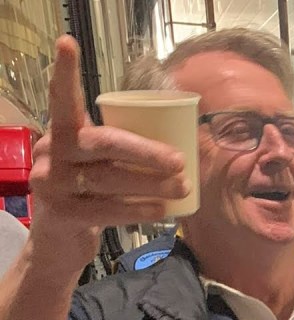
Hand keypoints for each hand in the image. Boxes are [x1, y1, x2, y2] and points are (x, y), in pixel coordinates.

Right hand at [29, 37, 189, 262]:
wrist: (58, 243)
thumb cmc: (87, 196)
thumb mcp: (92, 166)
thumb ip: (115, 152)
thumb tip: (178, 146)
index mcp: (61, 133)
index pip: (61, 99)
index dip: (66, 73)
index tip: (68, 43)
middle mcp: (51, 152)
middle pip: (102, 144)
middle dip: (146, 151)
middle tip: (180, 161)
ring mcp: (53, 184)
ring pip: (110, 179)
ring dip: (152, 184)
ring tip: (183, 187)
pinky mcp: (64, 214)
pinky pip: (108, 210)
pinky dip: (138, 210)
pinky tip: (161, 211)